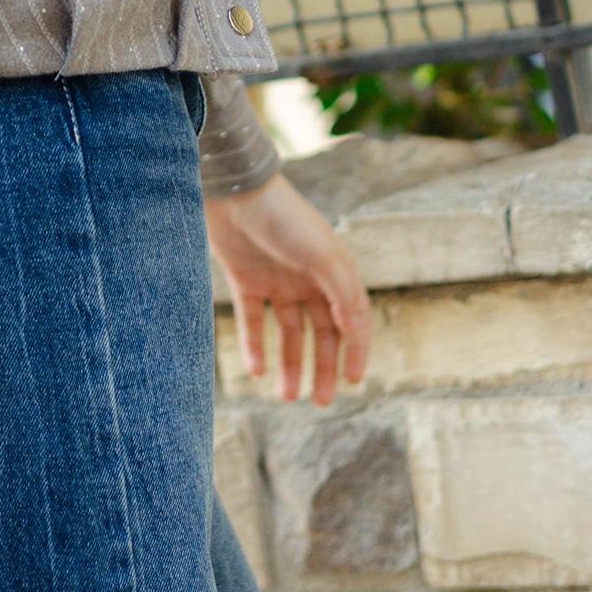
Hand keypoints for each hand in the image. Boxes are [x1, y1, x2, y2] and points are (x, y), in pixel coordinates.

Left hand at [204, 173, 370, 406]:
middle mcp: (308, 279)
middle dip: (323, 368)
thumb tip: (356, 333)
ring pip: (288, 332)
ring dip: (290, 364)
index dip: (355, 352)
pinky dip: (255, 346)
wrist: (235, 189)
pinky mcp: (245, 280)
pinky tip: (257, 371)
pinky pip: (253, 321)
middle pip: (322, 333)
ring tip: (287, 396)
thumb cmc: (285, 218)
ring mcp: (277, 280)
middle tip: (321, 402)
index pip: (352, 321)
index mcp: (334, 272)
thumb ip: (344, 293)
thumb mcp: (324, 255)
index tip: (352, 383)